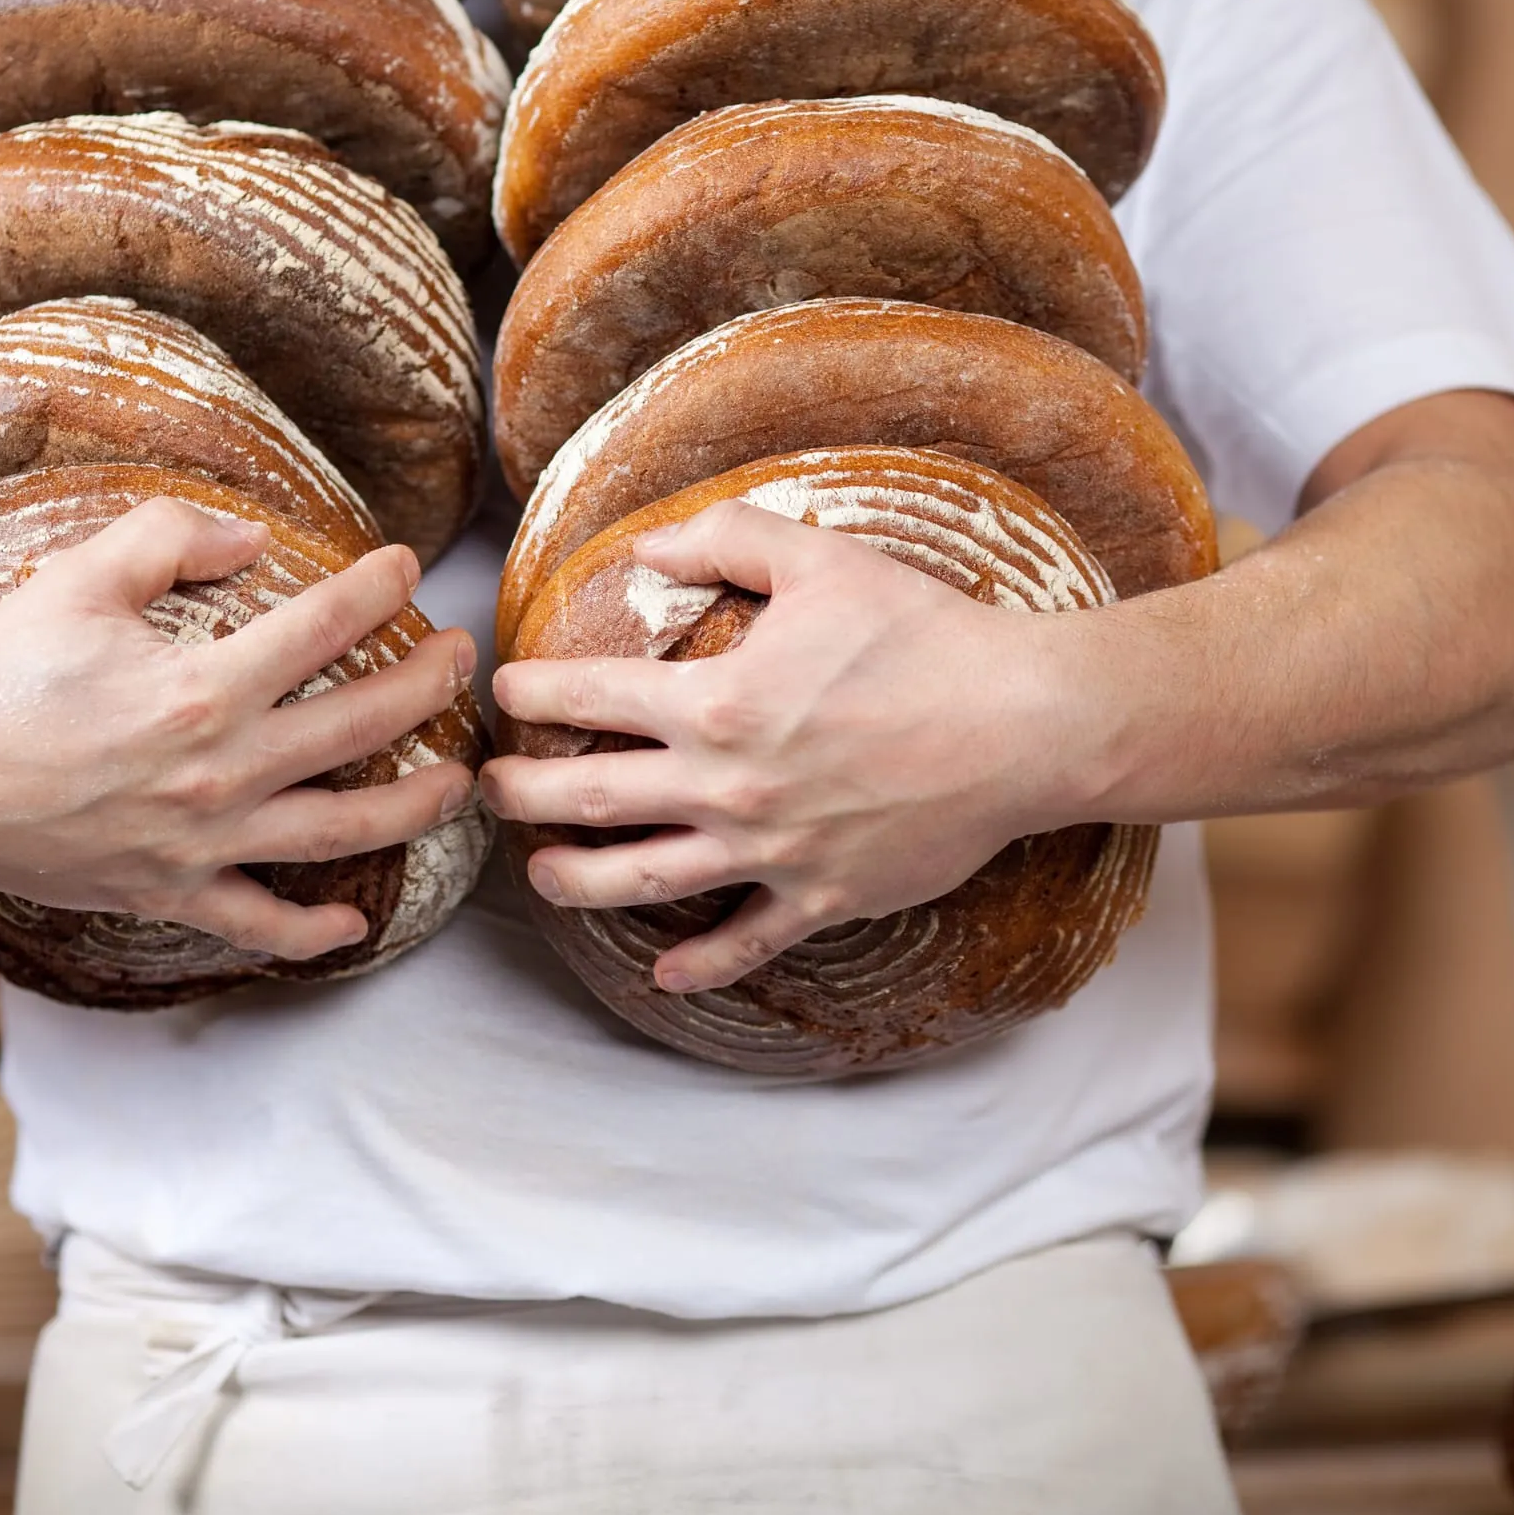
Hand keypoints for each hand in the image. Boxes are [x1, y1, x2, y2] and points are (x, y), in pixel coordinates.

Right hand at [0, 497, 476, 958]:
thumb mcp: (72, 581)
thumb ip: (167, 539)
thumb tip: (254, 540)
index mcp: (200, 688)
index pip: (324, 628)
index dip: (378, 588)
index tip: (406, 565)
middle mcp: (217, 773)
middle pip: (363, 726)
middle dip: (429, 685)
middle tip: (462, 656)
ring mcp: (200, 843)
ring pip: (345, 831)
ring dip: (416, 804)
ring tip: (458, 778)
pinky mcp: (170, 893)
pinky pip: (260, 923)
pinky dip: (314, 931)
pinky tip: (354, 923)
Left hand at [482, 501, 1095, 993]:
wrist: (1024, 725)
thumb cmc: (926, 636)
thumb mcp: (822, 560)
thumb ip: (725, 540)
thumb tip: (647, 546)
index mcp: (715, 700)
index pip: (589, 696)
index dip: (533, 690)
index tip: (504, 689)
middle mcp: (726, 785)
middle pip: (588, 798)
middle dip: (521, 793)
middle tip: (489, 790)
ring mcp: (769, 852)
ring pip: (640, 881)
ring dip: (575, 880)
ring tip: (541, 874)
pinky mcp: (819, 898)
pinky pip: (742, 944)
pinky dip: (697, 965)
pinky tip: (661, 974)